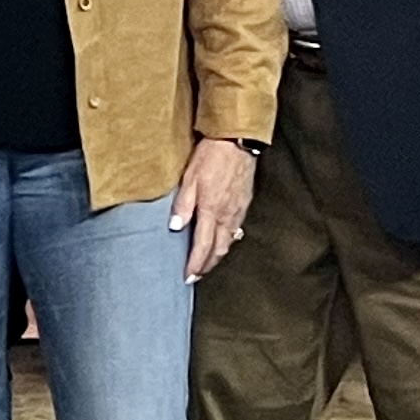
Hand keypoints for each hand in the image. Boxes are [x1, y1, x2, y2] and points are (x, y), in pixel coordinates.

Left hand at [169, 137, 258, 278]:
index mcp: (212, 211)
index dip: (195, 264)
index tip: (187, 277)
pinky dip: (228, 240)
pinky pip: (236, 228)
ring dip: (217, 255)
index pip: (203, 246)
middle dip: (207, 265)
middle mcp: (228, 215)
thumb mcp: (189, 179)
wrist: (238, 142)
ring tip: (207, 263)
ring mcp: (238, 210)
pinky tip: (223, 240)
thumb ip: (183, 205)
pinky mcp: (244, 203)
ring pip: (229, 241)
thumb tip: (175, 228)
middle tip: (196, 276)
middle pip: (219, 249)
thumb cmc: (210, 157)